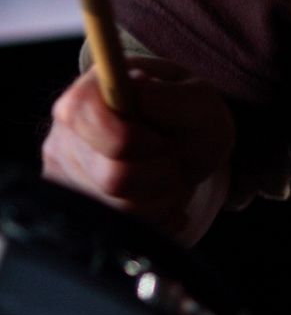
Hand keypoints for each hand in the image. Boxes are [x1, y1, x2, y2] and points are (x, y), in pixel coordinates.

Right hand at [42, 57, 235, 245]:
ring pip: (118, 208)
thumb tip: (136, 85)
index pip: (82, 113)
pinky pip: (121, 228)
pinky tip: (163, 197)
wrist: (186, 146)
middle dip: (159, 174)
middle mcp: (68, 134)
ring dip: (162, 198)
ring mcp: (68, 175)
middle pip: (110, 175)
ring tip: (172, 176)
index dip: (128, 136)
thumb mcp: (198, 99)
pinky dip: (155, 218)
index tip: (160, 140)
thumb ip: (171, 96)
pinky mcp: (78, 207)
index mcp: (91, 91)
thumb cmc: (188, 116)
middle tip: (174, 159)